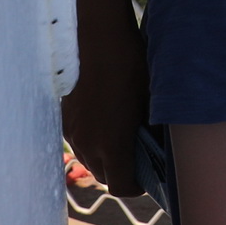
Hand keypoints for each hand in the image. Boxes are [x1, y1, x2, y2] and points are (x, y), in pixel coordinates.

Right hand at [59, 18, 150, 194]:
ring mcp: (73, 132)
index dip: (138, 186)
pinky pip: (80, 141)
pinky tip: (108, 119)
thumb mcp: (151, 100)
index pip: (121, 186)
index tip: (150, 176)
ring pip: (90, 159)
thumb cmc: (130, 66)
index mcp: (112, 145)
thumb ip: (152, 130)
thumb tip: (160, 144)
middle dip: (123, 172)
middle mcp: (88, 145)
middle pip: (105, 176)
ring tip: (125, 136)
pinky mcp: (65, 119)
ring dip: (107, 156)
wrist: (96, 38)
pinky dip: (94, 140)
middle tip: (141, 155)